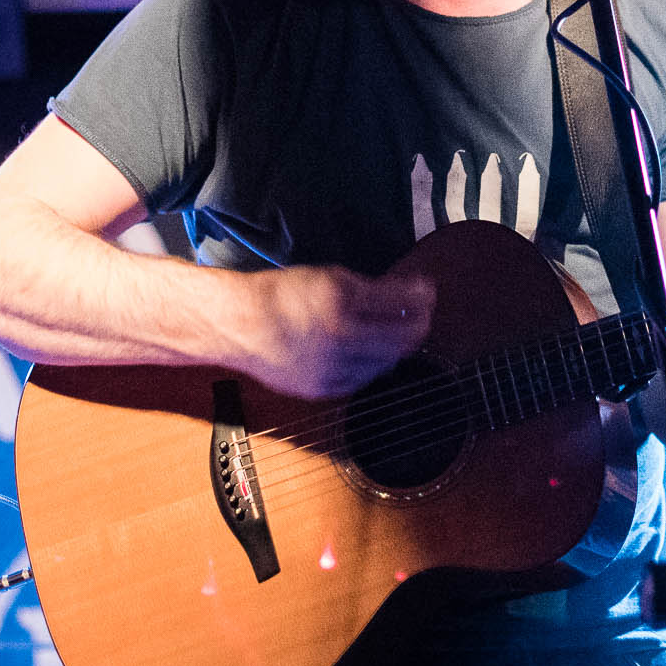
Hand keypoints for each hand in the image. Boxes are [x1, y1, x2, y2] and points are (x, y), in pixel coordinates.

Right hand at [242, 265, 434, 398]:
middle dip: (419, 322)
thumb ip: (372, 287)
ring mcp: (331, 367)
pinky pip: (364, 379)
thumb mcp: (328, 276)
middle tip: (422, 311)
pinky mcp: (323, 389)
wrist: (238, 325)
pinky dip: (376, 364)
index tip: (427, 289)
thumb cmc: (281, 295)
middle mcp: (338, 338)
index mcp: (339, 303)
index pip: (398, 302)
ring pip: (386, 362)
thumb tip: (411, 292)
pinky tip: (375, 351)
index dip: (420, 294)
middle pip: (401, 337)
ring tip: (400, 330)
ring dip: (399, 345)